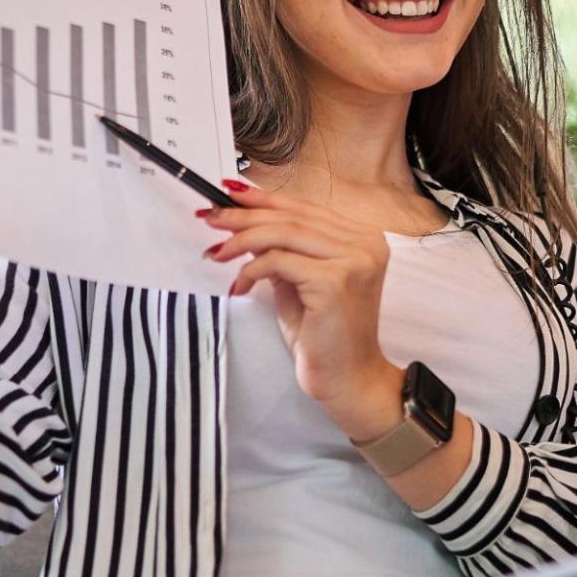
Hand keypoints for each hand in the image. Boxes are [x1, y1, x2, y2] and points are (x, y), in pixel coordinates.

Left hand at [200, 181, 403, 437]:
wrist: (348, 380)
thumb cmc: (324, 336)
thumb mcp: (301, 283)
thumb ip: (284, 251)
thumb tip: (244, 223)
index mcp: (363, 238)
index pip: (306, 208)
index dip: (264, 199)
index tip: (229, 196)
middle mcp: (365, 244)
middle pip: (292, 217)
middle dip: (244, 215)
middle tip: (211, 217)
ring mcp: (353, 261)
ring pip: (283, 233)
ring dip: (241, 240)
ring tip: (216, 251)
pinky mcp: (334, 282)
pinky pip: (278, 261)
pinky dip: (251, 269)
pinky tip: (238, 285)